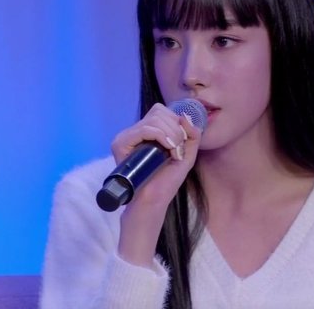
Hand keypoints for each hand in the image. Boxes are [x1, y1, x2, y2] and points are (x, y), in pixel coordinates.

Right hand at [111, 103, 201, 266]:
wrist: (152, 203)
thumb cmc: (167, 182)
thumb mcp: (187, 155)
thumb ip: (192, 135)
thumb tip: (185, 116)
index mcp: (148, 132)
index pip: (162, 110)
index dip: (176, 122)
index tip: (181, 143)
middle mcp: (135, 132)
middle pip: (159, 111)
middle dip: (176, 129)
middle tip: (177, 150)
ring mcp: (126, 137)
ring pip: (154, 118)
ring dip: (171, 134)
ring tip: (173, 152)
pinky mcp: (120, 144)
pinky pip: (145, 129)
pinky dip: (162, 136)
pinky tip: (168, 149)